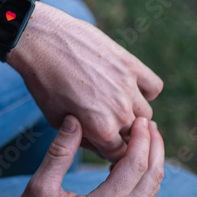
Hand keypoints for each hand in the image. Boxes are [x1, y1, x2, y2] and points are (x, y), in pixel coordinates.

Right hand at [1, 115, 163, 196]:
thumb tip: (74, 120)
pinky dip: (145, 178)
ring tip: (148, 139)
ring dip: (153, 163)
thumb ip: (60, 152)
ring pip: (151, 191)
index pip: (135, 166)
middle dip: (155, 147)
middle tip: (149, 124)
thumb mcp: (40, 186)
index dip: (141, 140)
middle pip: (152, 178)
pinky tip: (135, 163)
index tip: (141, 120)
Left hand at [7, 1, 162, 162]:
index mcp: (101, 130)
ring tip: (114, 105)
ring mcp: (128, 87)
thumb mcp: (56, 120)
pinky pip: (154, 87)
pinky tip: (128, 88)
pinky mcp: (131, 64)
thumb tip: (101, 146)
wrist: (42, 41)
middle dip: (119, 134)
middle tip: (104, 121)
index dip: (109, 151)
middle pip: (133, 136)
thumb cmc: (44, 83)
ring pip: (146, 114)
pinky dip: (145, 90)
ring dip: (133, 114)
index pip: (119, 155)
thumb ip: (82, 138)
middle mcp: (119, 111)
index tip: (102, 143)